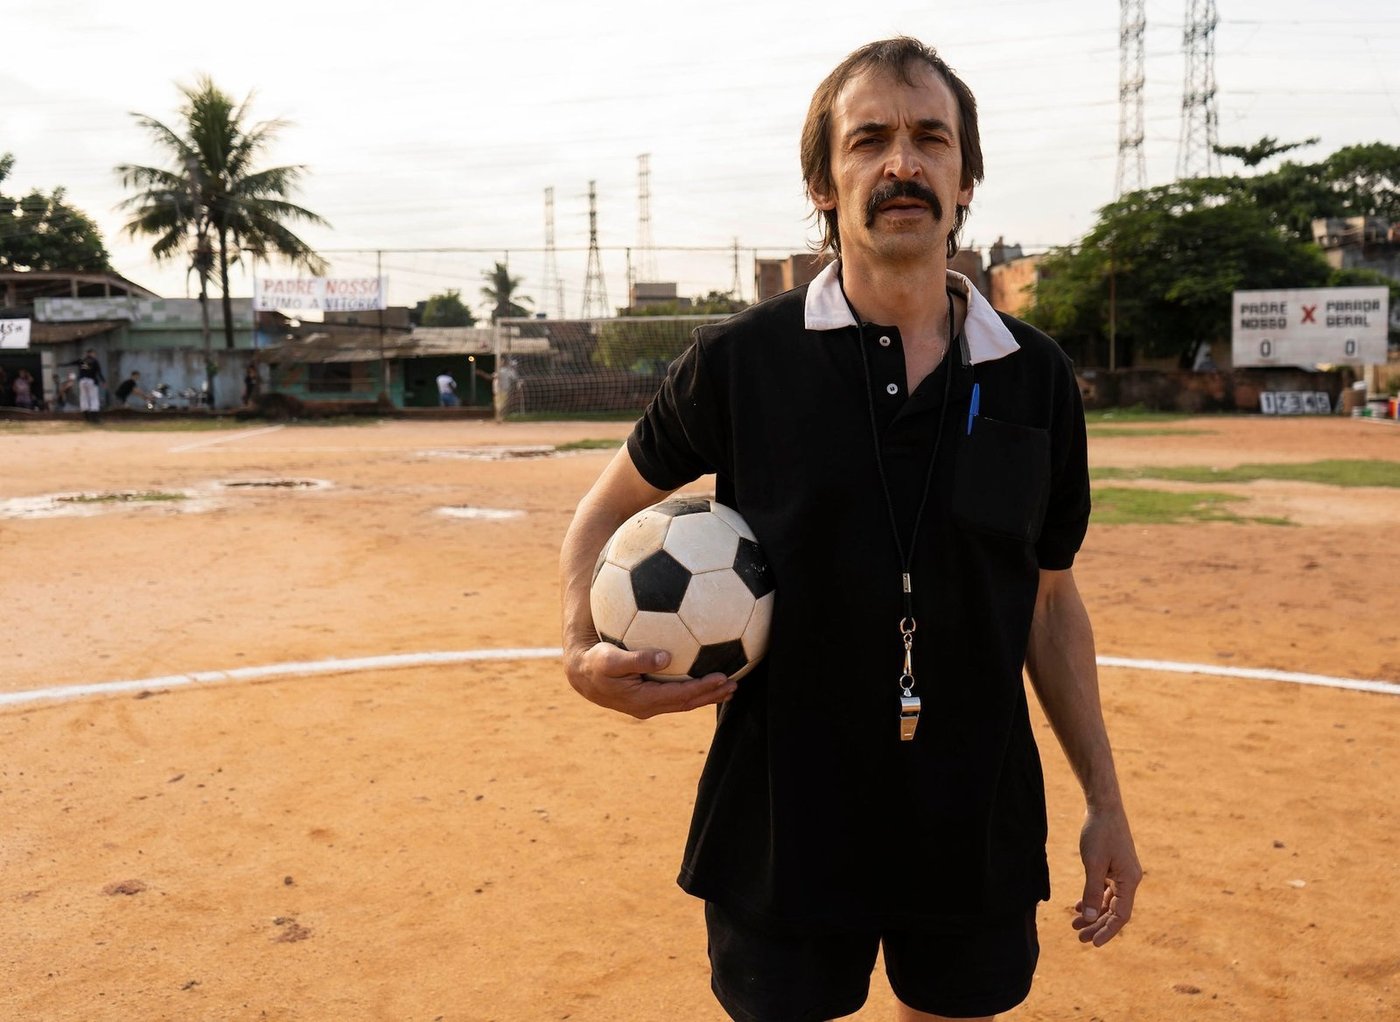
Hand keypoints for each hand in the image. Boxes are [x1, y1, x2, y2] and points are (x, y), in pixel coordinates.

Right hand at [564, 641, 735, 719]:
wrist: (582, 675)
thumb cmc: (595, 663)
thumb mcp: (610, 660)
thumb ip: (637, 659)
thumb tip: (666, 657)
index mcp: (643, 700)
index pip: (680, 696)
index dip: (703, 689)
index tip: (722, 678)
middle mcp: (649, 706)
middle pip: (687, 703)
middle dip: (711, 695)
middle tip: (734, 686)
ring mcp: (649, 704)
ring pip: (683, 701)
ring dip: (706, 695)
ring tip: (728, 687)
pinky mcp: (648, 696)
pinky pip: (675, 694)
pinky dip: (693, 689)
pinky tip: (704, 676)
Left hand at [1072, 805, 1141, 946]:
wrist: (1104, 807)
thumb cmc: (1099, 833)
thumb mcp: (1093, 864)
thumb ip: (1092, 892)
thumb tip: (1090, 918)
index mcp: (1129, 881)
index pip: (1121, 915)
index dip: (1107, 931)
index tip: (1093, 943)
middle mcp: (1129, 879)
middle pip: (1115, 911)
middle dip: (1097, 926)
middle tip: (1079, 938)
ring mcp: (1122, 873)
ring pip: (1109, 901)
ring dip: (1093, 914)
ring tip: (1075, 925)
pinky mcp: (1114, 867)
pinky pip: (1105, 890)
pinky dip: (1093, 899)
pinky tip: (1079, 906)